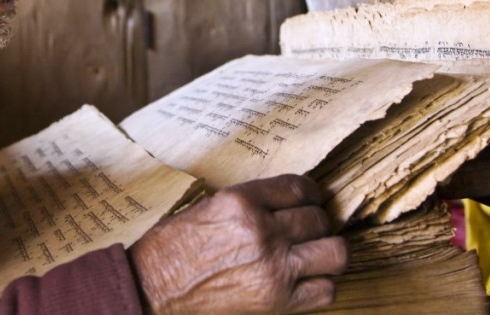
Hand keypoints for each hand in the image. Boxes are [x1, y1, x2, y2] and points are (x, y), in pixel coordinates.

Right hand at [129, 174, 346, 313]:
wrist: (153, 287)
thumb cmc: (174, 247)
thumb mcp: (210, 207)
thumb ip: (250, 202)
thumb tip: (286, 201)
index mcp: (241, 200)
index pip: (299, 188)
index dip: (311, 194)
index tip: (312, 200)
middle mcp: (262, 230)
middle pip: (319, 219)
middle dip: (319, 224)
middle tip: (311, 230)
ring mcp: (273, 267)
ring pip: (335, 253)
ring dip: (329, 252)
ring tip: (317, 253)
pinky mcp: (277, 301)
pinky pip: (326, 290)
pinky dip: (322, 285)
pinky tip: (307, 280)